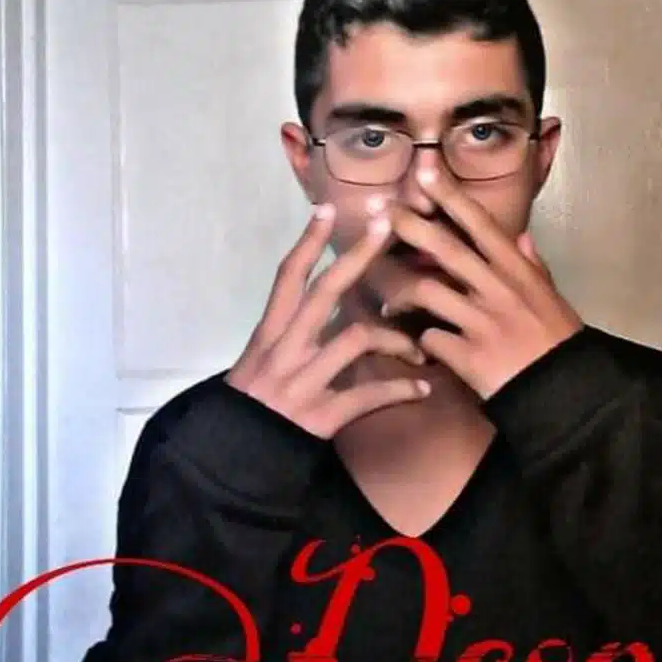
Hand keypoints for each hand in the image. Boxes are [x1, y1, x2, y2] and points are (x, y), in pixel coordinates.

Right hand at [226, 205, 431, 438]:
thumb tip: (323, 301)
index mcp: (270, 333)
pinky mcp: (321, 414)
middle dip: (357, 257)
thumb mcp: (261, 360)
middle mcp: (285, 349)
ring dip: (395, 339)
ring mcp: (303, 380)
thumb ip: (290, 332)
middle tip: (387, 228)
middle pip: (324, 292)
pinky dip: (401, 391)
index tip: (328, 208)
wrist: (238, 454)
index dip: (307, 242)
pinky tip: (422, 388)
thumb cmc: (253, 404)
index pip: (288, 277)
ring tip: (419, 350)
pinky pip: (369, 395)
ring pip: (356, 339)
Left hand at [375, 171, 583, 398]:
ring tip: (386, 303)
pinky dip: (419, 342)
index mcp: (517, 272)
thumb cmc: (559, 344)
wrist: (564, 393)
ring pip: (425, 292)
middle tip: (376, 211)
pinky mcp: (468, 355)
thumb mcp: (551, 299)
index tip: (423, 170)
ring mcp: (482, 322)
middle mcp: (498, 289)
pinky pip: (429, 339)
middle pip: (445, 248)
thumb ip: (533, 268)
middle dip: (407, 225)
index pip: (480, 224)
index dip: (450, 195)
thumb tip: (521, 239)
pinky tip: (415, 348)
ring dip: (398, 295)